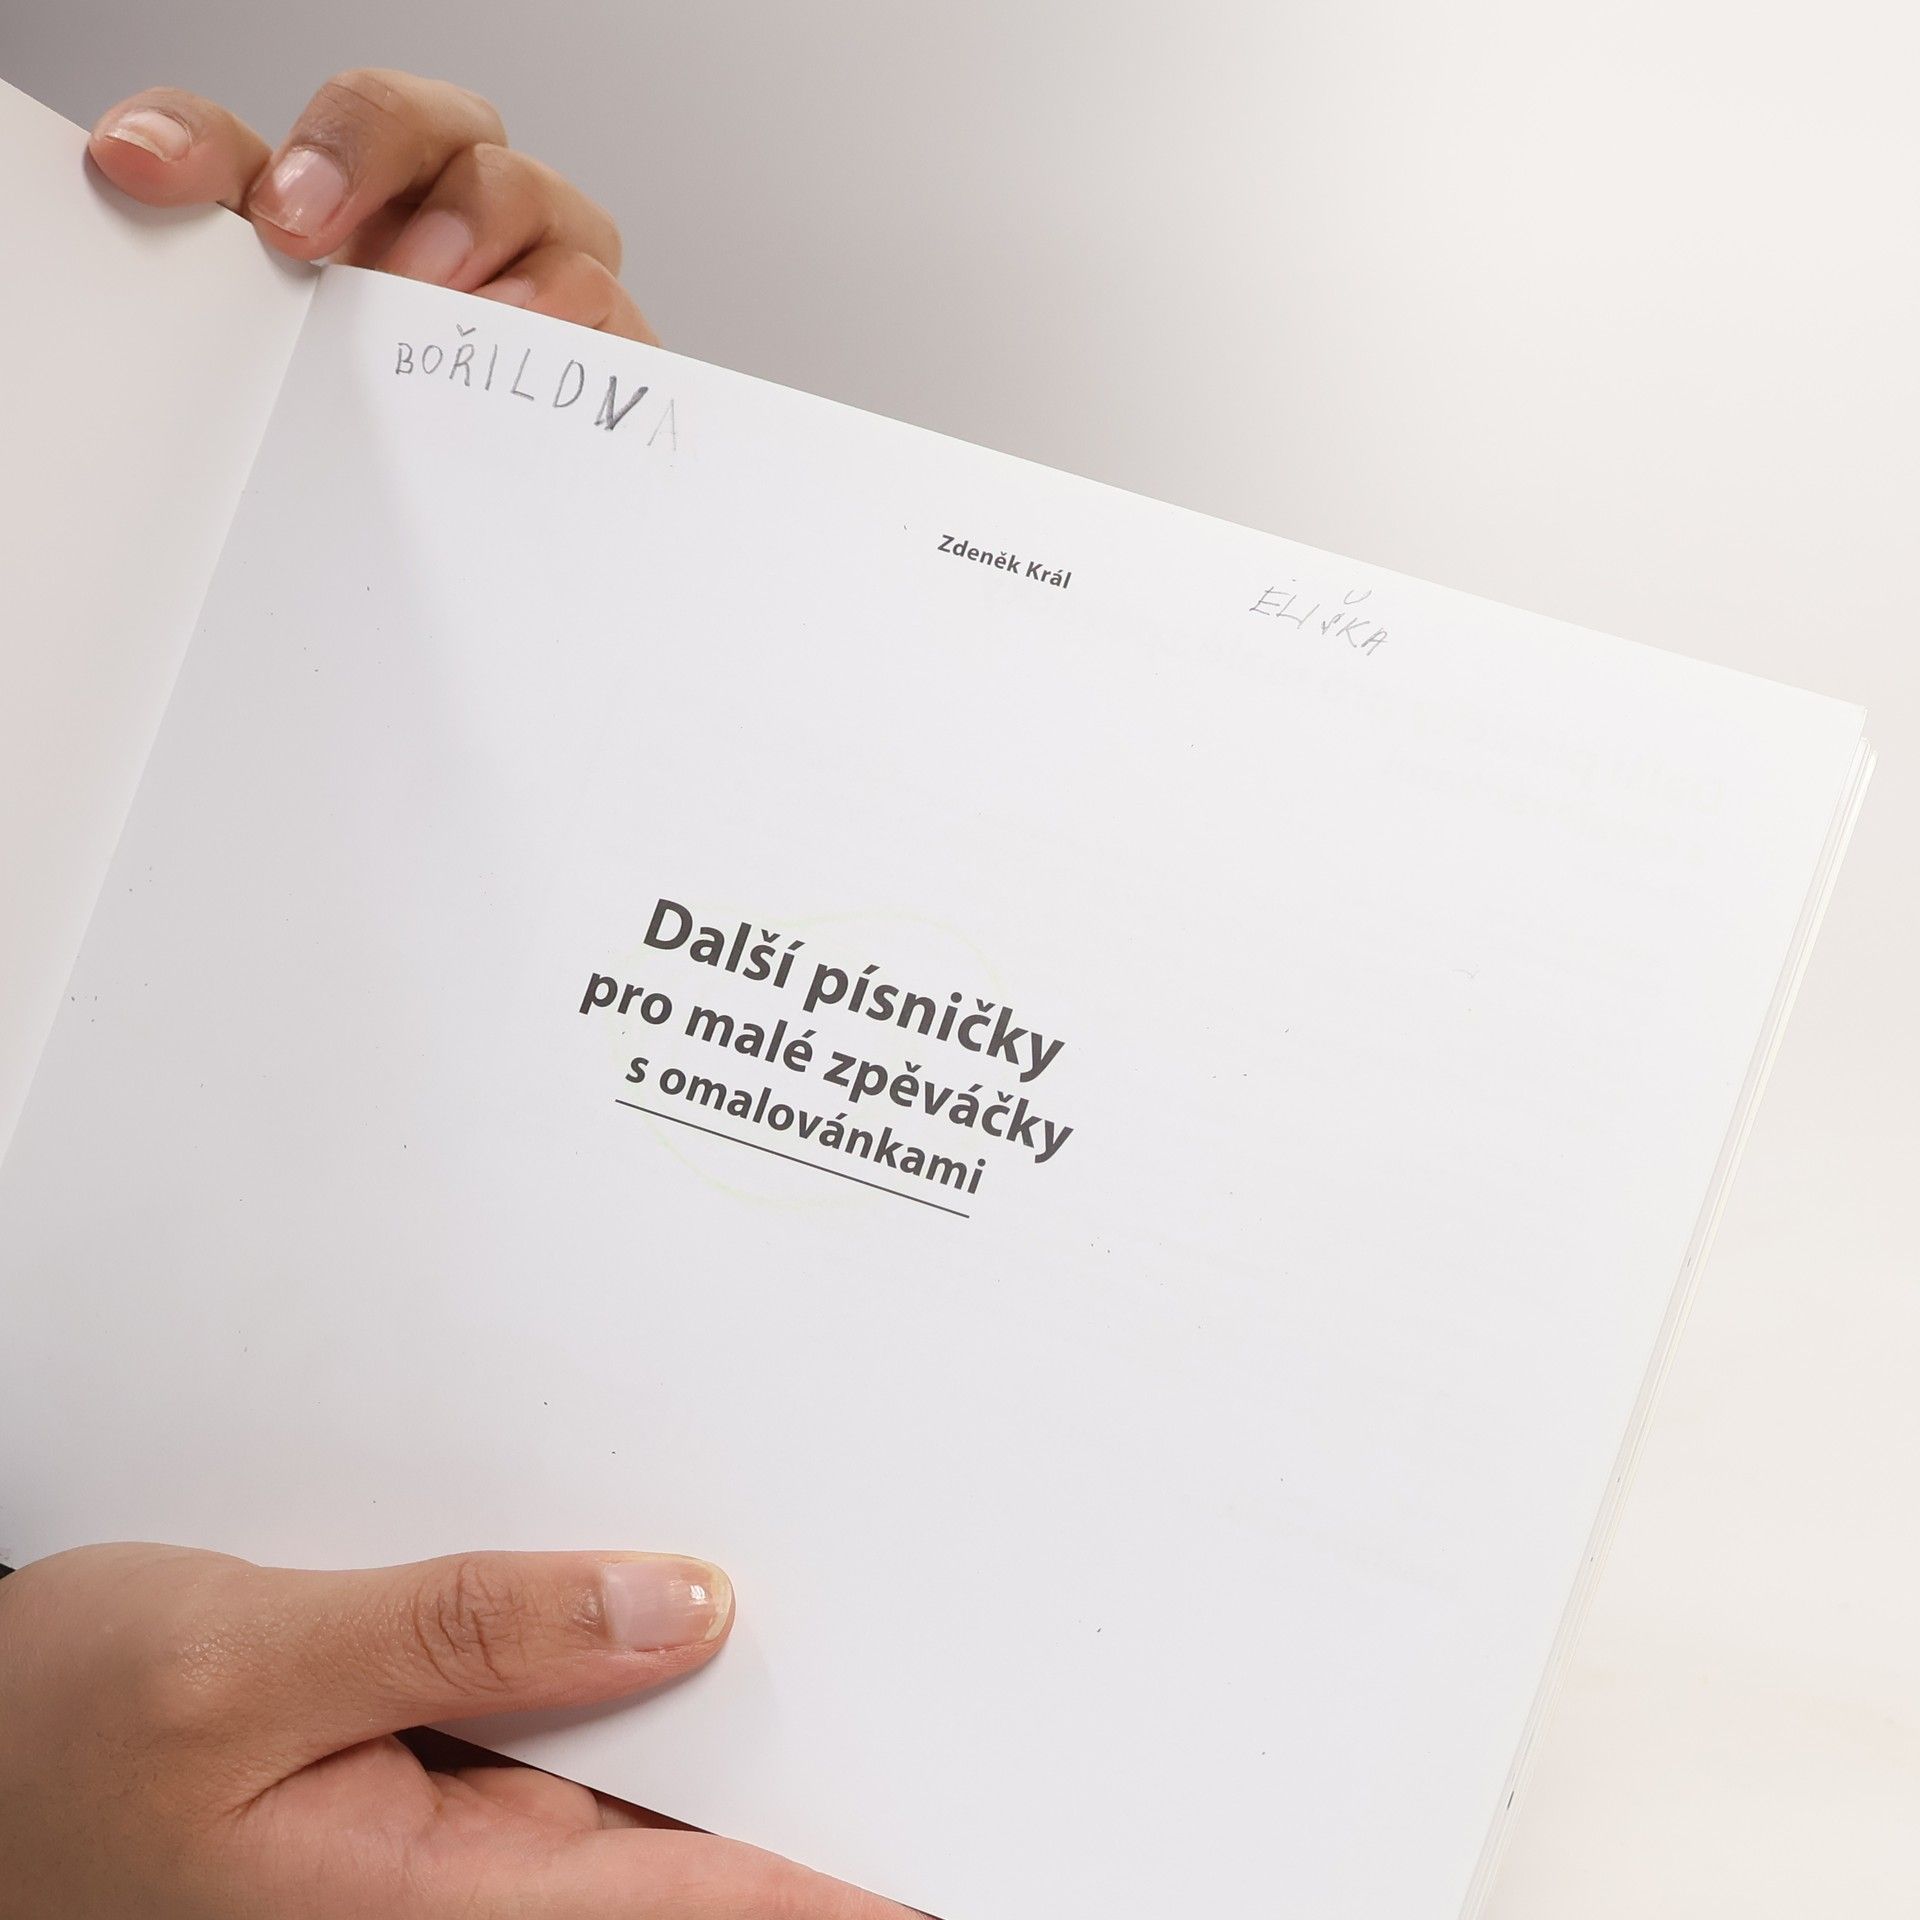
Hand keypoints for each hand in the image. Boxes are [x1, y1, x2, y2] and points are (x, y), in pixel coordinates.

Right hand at [0, 1542, 905, 1918]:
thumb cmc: (46, 1740)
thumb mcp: (242, 1665)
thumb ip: (464, 1633)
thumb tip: (676, 1605)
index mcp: (423, 1907)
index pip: (687, 1903)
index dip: (830, 1886)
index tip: (947, 1864)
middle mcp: (457, 1889)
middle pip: (680, 1839)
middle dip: (798, 1762)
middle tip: (930, 1680)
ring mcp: (446, 1840)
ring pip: (629, 1777)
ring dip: (712, 1698)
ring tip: (836, 1611)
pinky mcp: (427, 1782)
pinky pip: (559, 1729)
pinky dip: (621, 1661)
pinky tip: (667, 1596)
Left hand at [87, 69, 654, 340]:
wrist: (447, 503)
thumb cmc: (359, 383)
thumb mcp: (267, 292)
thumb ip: (203, 208)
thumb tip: (130, 156)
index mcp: (393, 178)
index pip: (363, 114)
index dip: (329, 147)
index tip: (282, 219)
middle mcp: (481, 203)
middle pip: (461, 128)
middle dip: (394, 171)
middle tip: (337, 250)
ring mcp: (557, 269)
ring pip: (555, 209)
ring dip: (487, 246)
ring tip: (431, 305)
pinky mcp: (612, 350)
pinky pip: (617, 316)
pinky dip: (571, 323)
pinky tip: (515, 350)